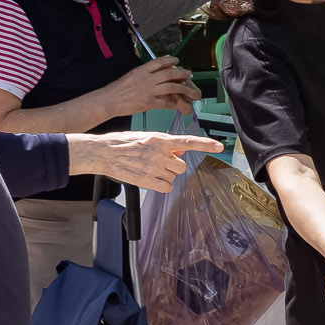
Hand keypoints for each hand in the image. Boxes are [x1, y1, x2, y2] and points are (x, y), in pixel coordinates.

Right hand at [73, 131, 221, 191]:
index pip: (187, 141)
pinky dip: (161, 185)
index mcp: (160, 139)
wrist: (104, 152)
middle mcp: (159, 153)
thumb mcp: (146, 137)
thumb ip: (164, 144)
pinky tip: (150, 178)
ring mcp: (154, 167)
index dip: (205, 144)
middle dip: (173, 165)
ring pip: (173, 176)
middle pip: (181, 165)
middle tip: (159, 162)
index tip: (219, 146)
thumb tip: (179, 150)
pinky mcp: (147, 180)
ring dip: (165, 175)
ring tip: (149, 168)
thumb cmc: (123, 143)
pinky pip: (166, 187)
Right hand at [102, 57, 200, 116]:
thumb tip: (155, 67)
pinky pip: (166, 102)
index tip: (177, 61)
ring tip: (188, 88)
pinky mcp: (149, 103)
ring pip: (171, 87)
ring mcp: (148, 91)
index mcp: (141, 70)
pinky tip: (178, 103)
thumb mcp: (132, 74)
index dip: (170, 60)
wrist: (109, 100)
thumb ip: (144, 71)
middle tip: (188, 74)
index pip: (159, 61)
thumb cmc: (118, 89)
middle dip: (181, 73)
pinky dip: (173, 103)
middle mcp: (146, 79)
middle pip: (169, 73)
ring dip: (182, 88)